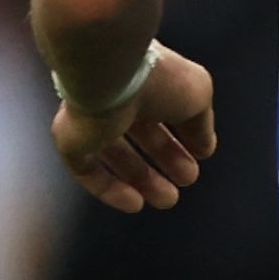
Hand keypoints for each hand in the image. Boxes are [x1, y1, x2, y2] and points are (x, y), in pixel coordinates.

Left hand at [52, 44, 217, 211]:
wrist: (110, 75)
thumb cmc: (159, 79)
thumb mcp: (198, 96)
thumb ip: (201, 124)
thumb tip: (205, 149)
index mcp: (146, 80)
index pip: (163, 112)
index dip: (181, 137)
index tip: (198, 159)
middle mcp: (118, 97)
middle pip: (141, 136)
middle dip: (165, 160)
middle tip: (186, 183)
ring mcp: (92, 119)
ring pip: (117, 155)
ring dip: (142, 179)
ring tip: (168, 200)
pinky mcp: (72, 142)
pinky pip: (90, 171)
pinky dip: (111, 189)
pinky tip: (135, 204)